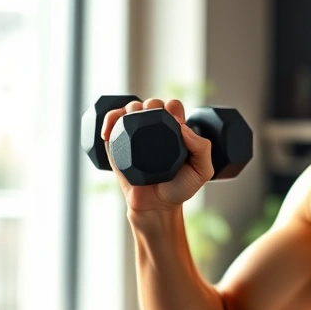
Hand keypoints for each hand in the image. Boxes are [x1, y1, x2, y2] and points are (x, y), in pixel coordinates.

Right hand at [101, 97, 214, 214]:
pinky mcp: (118, 143)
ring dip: (130, 109)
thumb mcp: (201, 171)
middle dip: (150, 105)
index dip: (172, 107)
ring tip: (131, 123)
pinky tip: (109, 131)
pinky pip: (112, 124)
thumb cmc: (179, 188)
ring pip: (131, 109)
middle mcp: (156, 128)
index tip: (173, 121)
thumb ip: (202, 149)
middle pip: (151, 103)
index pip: (173, 106)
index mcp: (176, 130)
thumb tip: (184, 127)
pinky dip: (109, 120)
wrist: (155, 206)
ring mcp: (136, 134)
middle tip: (150, 120)